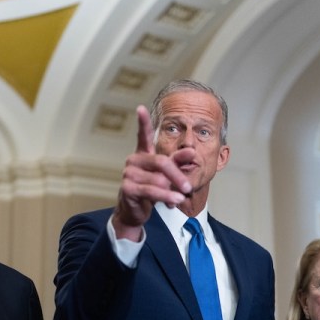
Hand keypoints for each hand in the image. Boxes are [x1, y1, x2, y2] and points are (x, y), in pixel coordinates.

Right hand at [112, 106, 191, 239]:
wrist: (135, 211)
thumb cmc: (152, 189)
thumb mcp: (168, 175)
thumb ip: (178, 162)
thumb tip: (192, 151)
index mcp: (143, 153)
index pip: (143, 135)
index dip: (142, 122)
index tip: (141, 108)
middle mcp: (134, 160)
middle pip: (162, 162)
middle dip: (178, 175)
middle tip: (188, 188)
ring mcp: (129, 174)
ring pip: (158, 179)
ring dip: (172, 190)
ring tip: (180, 198)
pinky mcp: (127, 188)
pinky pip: (151, 191)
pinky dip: (165, 197)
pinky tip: (174, 202)